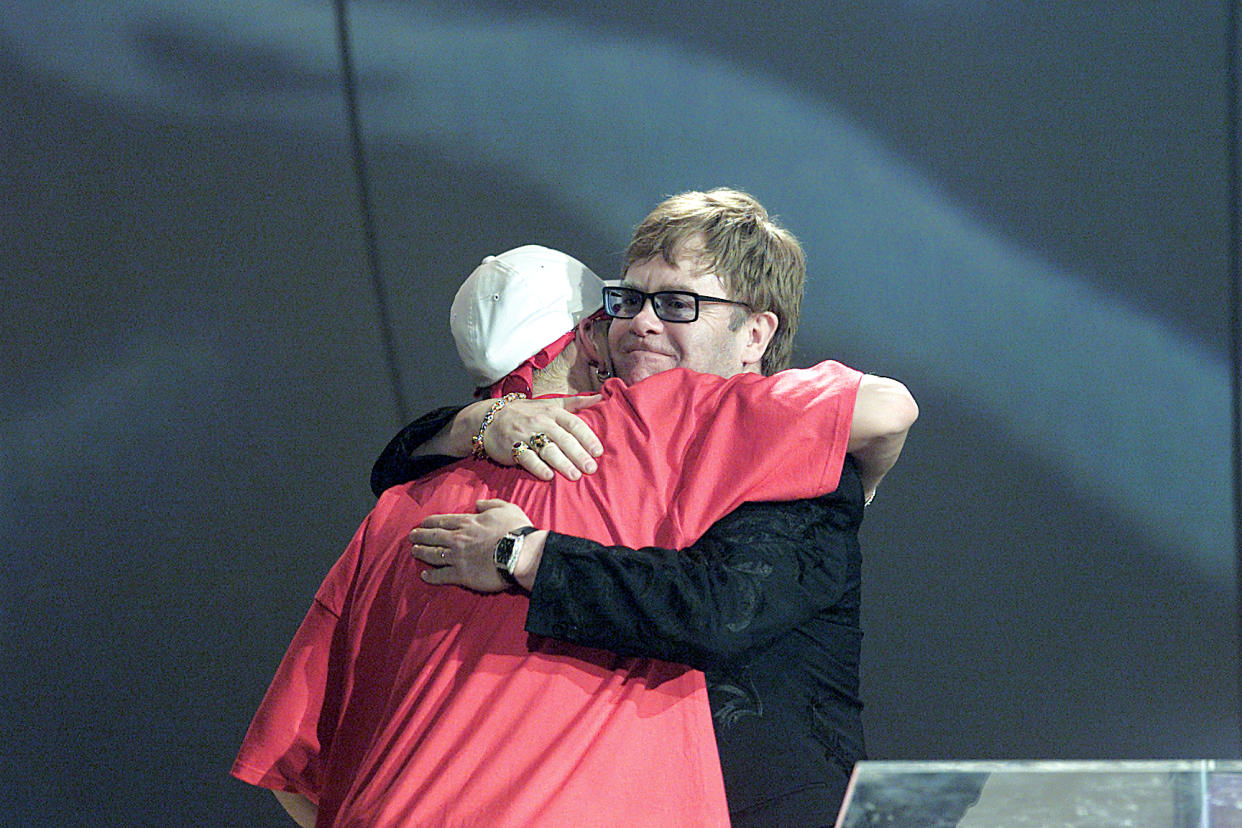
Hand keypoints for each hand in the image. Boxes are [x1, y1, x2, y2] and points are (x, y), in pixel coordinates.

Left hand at [410, 499, 534, 591]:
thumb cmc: (516, 530)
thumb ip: (490, 504)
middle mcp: (458, 538)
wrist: (520, 554)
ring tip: (414, 551)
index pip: (443, 521)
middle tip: (412, 536)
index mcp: (468, 522)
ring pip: (433, 554)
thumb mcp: (506, 508)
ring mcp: (457, 557)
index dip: (430, 522)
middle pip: (433, 536)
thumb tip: (478, 503)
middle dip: (421, 536)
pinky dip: (431, 576)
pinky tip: (424, 575)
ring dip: (421, 552)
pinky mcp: (461, 575)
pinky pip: (441, 575)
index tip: (423, 523)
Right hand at [482, 396, 603, 480]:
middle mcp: (540, 421)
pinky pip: (527, 458)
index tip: (598, 452)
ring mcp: (525, 434)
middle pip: (563, 439)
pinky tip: (548, 476)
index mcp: (552, 411)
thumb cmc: (527, 413)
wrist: (491, 418)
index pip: (574, 423)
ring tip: (575, 475)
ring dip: (562, 463)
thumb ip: (575, 404)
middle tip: (591, 469)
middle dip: (578, 454)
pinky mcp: (511, 447)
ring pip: (547, 449)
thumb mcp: (550, 404)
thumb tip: (600, 398)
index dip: (587, 438)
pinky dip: (538, 467)